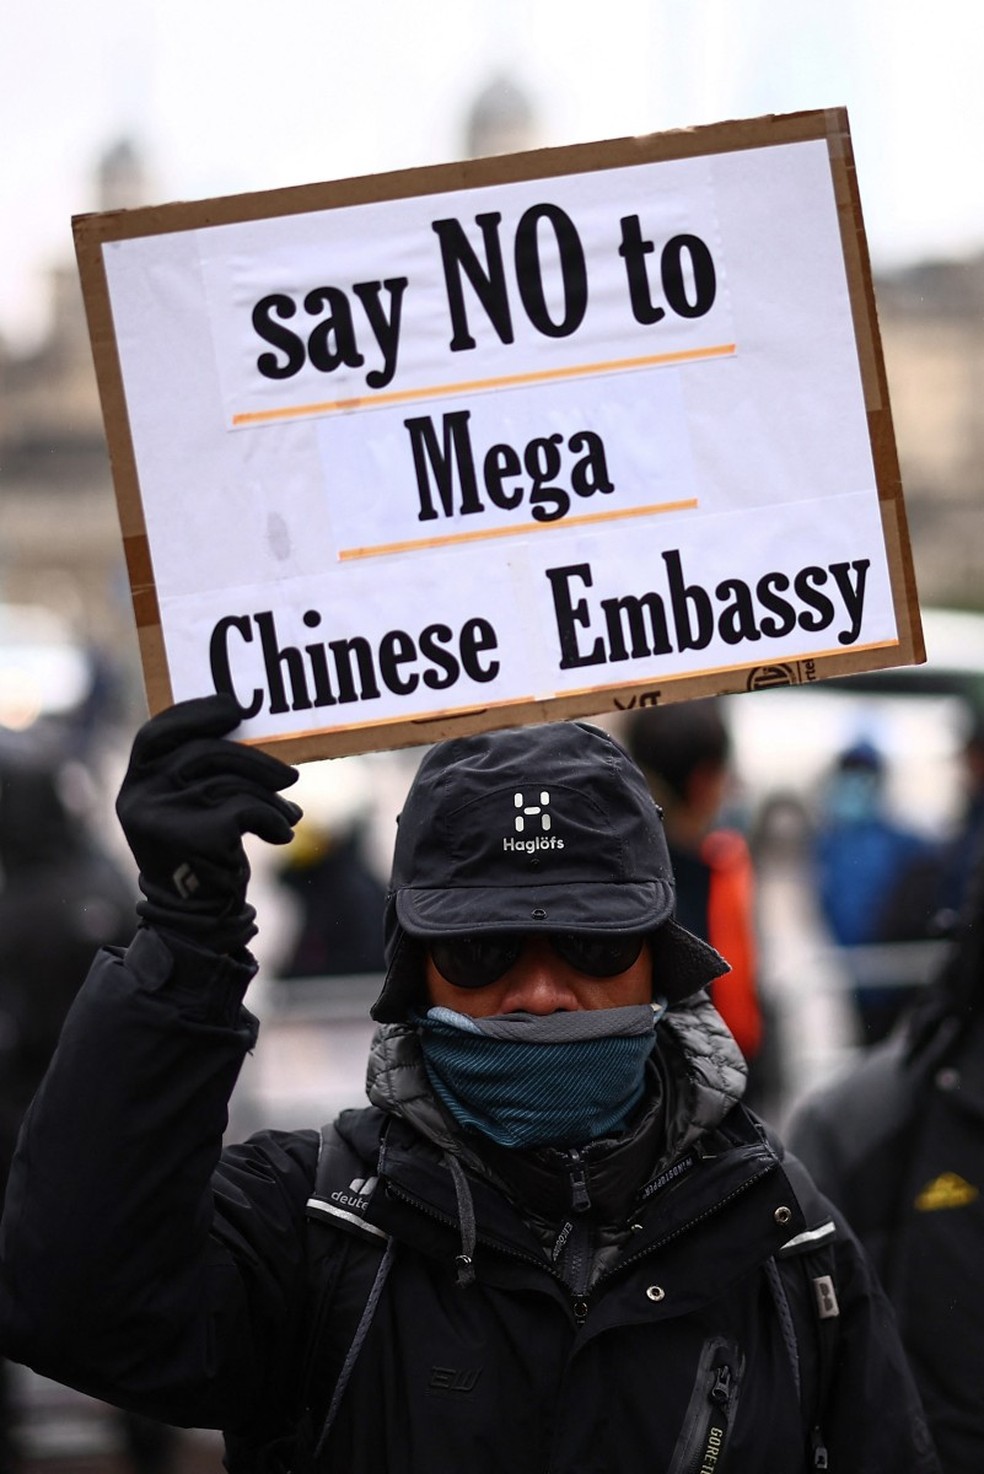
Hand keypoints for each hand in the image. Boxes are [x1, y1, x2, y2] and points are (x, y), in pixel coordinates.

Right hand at [116, 694, 301, 952]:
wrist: (199, 919)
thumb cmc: (203, 856)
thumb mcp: (192, 810)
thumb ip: (204, 775)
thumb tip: (258, 733)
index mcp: (135, 786)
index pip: (155, 733)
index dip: (194, 714)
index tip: (233, 707)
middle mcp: (140, 799)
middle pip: (205, 753)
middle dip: (256, 761)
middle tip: (290, 777)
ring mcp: (164, 817)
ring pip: (232, 782)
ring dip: (271, 798)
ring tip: (286, 815)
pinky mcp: (194, 836)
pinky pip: (247, 808)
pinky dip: (274, 820)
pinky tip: (280, 834)